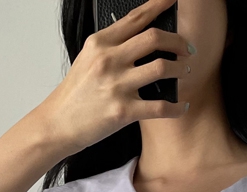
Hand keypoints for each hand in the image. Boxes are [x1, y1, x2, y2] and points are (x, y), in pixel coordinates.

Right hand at [36, 0, 192, 155]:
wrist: (58, 124)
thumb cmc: (75, 94)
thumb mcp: (88, 60)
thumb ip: (112, 48)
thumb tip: (143, 41)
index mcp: (100, 43)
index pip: (135, 18)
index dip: (158, 5)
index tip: (173, 0)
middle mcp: (109, 60)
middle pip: (154, 38)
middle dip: (178, 42)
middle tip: (187, 49)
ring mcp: (116, 85)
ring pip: (162, 68)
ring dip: (180, 69)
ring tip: (185, 72)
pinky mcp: (123, 111)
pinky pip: (161, 107)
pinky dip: (176, 107)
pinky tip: (181, 107)